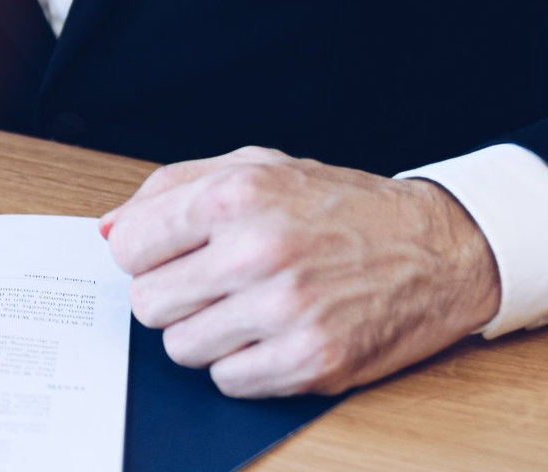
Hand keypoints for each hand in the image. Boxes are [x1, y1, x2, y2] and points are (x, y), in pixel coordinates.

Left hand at [99, 147, 499, 397]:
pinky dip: (243, 365)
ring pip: (181, 348)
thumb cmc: (341, 206)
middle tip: (213, 285)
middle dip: (172, 298)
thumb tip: (108, 229)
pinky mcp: (311, 360)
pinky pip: (228, 381)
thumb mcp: (258, 166)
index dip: (147, 255)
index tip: (172, 256)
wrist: (439, 247)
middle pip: (148, 304)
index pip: (129, 247)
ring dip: (206, 334)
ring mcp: (286, 311)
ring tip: (249, 308)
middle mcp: (258, 251)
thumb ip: (173, 188)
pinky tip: (274, 335)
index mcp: (237, 196)